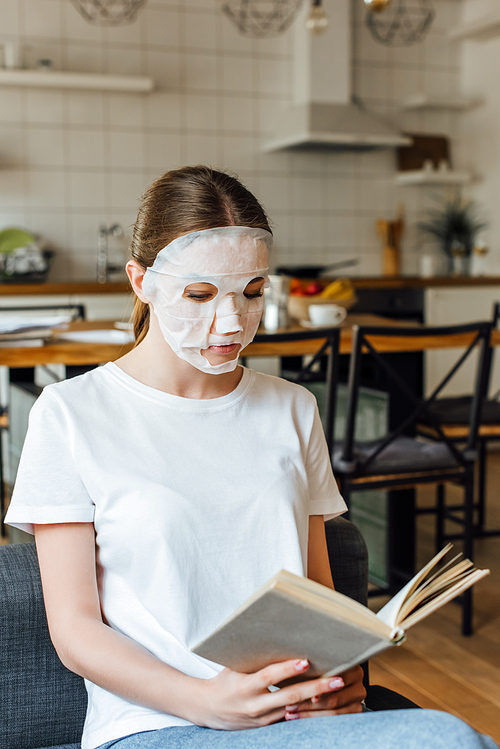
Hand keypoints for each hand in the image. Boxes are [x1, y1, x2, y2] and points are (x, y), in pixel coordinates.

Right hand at [192, 659, 359, 729]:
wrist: (208, 709)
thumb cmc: (224, 679)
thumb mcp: (234, 666)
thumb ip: (254, 657)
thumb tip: (275, 633)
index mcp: (244, 686)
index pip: (269, 677)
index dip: (287, 669)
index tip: (306, 661)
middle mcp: (255, 705)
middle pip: (290, 697)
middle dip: (316, 689)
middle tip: (337, 680)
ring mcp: (262, 718)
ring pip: (295, 710)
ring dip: (317, 702)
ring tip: (337, 690)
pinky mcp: (267, 726)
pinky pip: (291, 718)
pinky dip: (308, 710)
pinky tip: (325, 703)